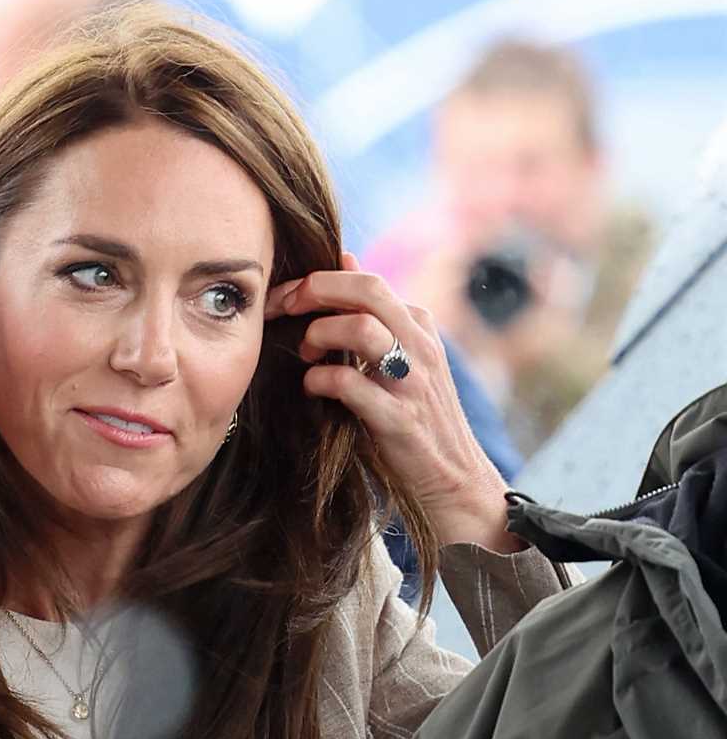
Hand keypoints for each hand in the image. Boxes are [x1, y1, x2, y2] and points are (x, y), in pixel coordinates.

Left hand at [265, 252, 520, 553]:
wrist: (454, 480)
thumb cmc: (417, 419)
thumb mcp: (403, 357)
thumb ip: (375, 313)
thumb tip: (346, 258)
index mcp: (419, 325)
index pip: (366, 281)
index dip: (319, 282)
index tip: (286, 297)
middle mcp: (420, 345)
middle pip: (366, 289)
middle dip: (315, 291)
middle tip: (284, 309)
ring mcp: (412, 381)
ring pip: (361, 327)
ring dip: (321, 335)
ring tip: (306, 354)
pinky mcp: (399, 418)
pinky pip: (351, 384)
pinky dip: (321, 380)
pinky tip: (313, 389)